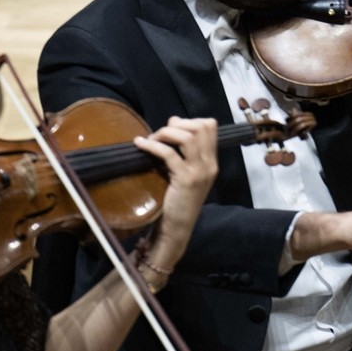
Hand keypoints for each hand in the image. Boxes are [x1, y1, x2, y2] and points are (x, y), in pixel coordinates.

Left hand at [134, 116, 217, 276]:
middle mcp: (209, 165)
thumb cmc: (177, 202)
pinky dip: (152, 145)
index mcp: (211, 162)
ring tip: (150, 139)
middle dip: (177, 124)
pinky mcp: (185, 180)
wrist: (177, 230)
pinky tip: (140, 145)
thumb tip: (171, 125)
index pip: (210, 126)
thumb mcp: (185, 175)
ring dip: (165, 133)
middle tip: (160, 134)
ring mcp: (199, 172)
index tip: (171, 128)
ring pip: (187, 137)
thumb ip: (182, 153)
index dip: (189, 121)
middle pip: (200, 127)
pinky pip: (169, 153)